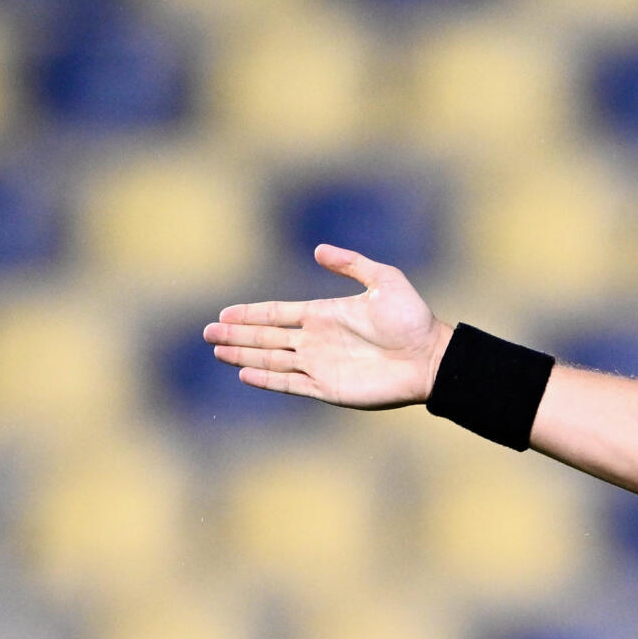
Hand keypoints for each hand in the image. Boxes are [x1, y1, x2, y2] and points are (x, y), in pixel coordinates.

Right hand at [203, 244, 451, 409]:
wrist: (430, 357)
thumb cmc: (411, 318)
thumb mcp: (383, 279)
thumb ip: (350, 264)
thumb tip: (317, 250)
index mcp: (324, 315)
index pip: (276, 314)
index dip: (249, 313)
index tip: (223, 313)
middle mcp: (316, 341)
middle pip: (266, 337)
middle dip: (236, 335)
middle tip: (207, 333)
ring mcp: (321, 365)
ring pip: (272, 360)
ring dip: (244, 355)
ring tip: (218, 351)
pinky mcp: (329, 388)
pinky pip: (292, 383)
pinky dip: (269, 379)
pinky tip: (246, 373)